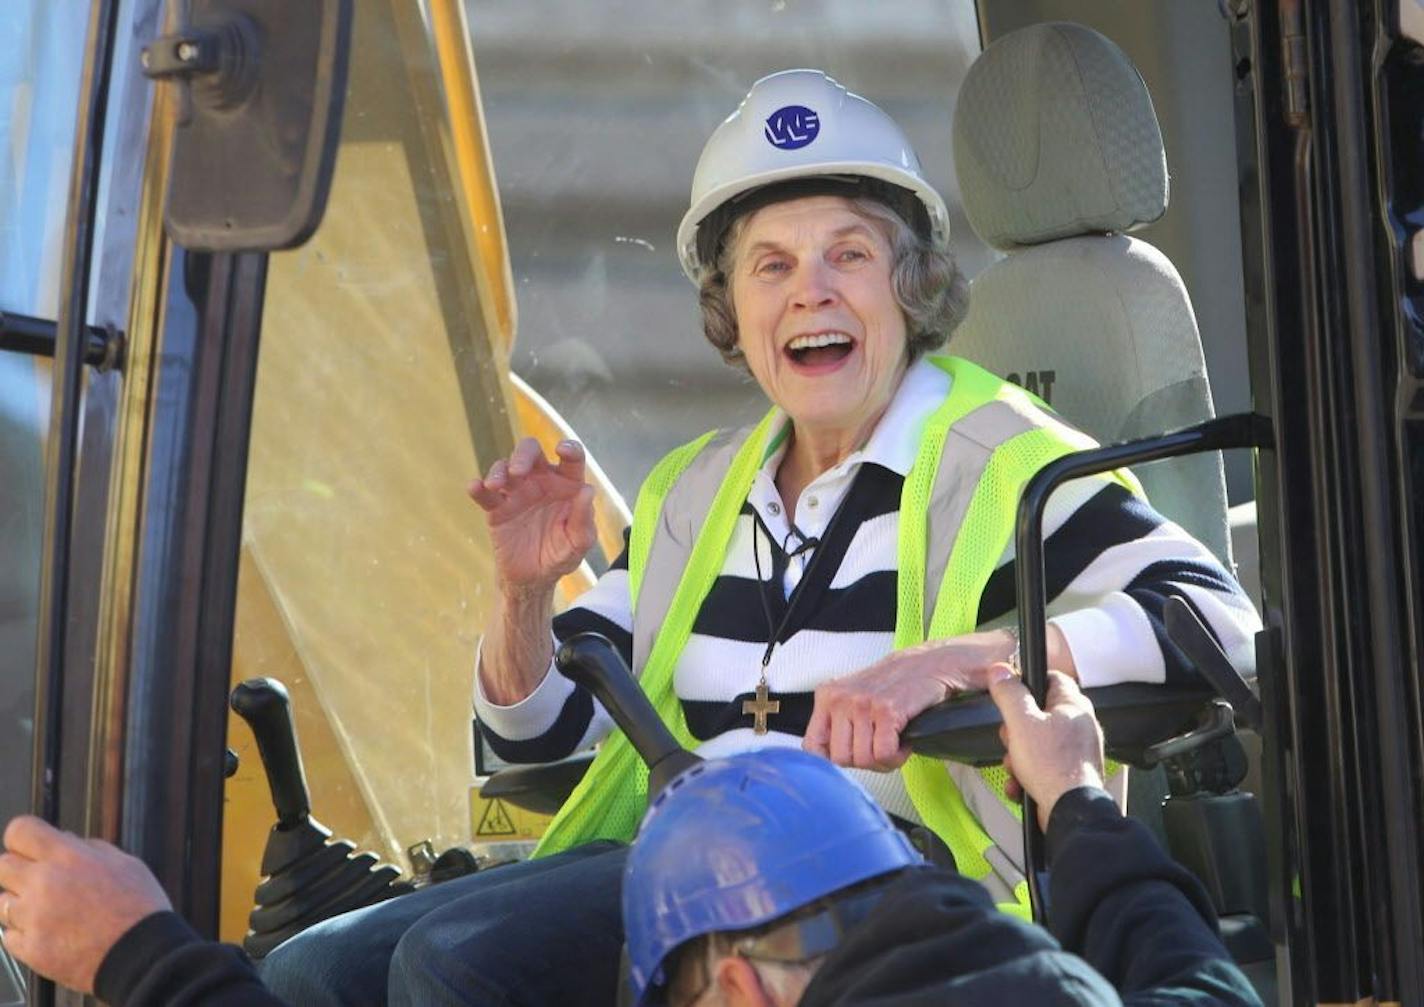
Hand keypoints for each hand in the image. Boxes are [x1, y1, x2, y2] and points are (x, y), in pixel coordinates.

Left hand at [0, 815, 170, 993]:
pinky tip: (49, 933)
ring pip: (2, 903)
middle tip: (38, 880)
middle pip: (2, 866)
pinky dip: (23, 933)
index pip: (20, 831)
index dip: (24, 837)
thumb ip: (90, 848)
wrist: (141, 955)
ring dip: (20, 904)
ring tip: (49, 912)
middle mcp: (44, 883)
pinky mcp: (29, 948)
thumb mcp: (126, 864)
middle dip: (17, 870)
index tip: (29, 845)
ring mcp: (33, 918)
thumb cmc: (139, 909)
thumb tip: (66, 839)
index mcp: (69, 858)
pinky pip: (8, 936)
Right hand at [468, 438, 596, 594]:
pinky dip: (478, 488)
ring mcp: (517, 493)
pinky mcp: (497, 509)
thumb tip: (588, 490)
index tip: (563, 450)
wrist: (534, 578)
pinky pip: (485, 494)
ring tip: (494, 485)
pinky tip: (474, 487)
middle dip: (523, 455)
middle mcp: (542, 481)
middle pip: (531, 452)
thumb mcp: (578, 542)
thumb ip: (584, 518)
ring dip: (498, 471)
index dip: (569, 448)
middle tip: (518, 471)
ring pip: (504, 467)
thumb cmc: (562, 554)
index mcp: (567, 484)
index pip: (571, 459)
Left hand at [803, 632, 1014, 771]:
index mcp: (827, 696)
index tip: (854, 756)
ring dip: (884, 759)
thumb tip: (826, 760)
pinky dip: (898, 756)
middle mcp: (840, 699)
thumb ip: (837, 725)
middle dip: (865, 762)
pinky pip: (883, 755)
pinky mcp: (886, 711)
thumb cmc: (894, 686)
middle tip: (882, 746)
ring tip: (894, 740)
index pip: (812, 748)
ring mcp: (862, 704)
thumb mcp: (854, 699)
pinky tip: (903, 740)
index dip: (833, 761)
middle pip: (841, 760)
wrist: (931, 663)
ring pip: (863, 760)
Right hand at [987, 667, 1105, 830]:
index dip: (1027, 684)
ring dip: (1018, 756)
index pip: (1051, 678)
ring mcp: (1077, 751)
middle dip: (1016, 730)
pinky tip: (1021, 784)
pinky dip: (1028, 775)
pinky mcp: (1071, 774)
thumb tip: (1000, 671)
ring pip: (1038, 743)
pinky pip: (1043, 766)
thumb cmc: (1053, 767)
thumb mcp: (1021, 723)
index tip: (1011, 694)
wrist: (1070, 811)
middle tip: (1011, 739)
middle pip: (1039, 714)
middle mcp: (1080, 726)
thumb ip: (1010, 694)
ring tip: (1016, 767)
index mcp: (1073, 706)